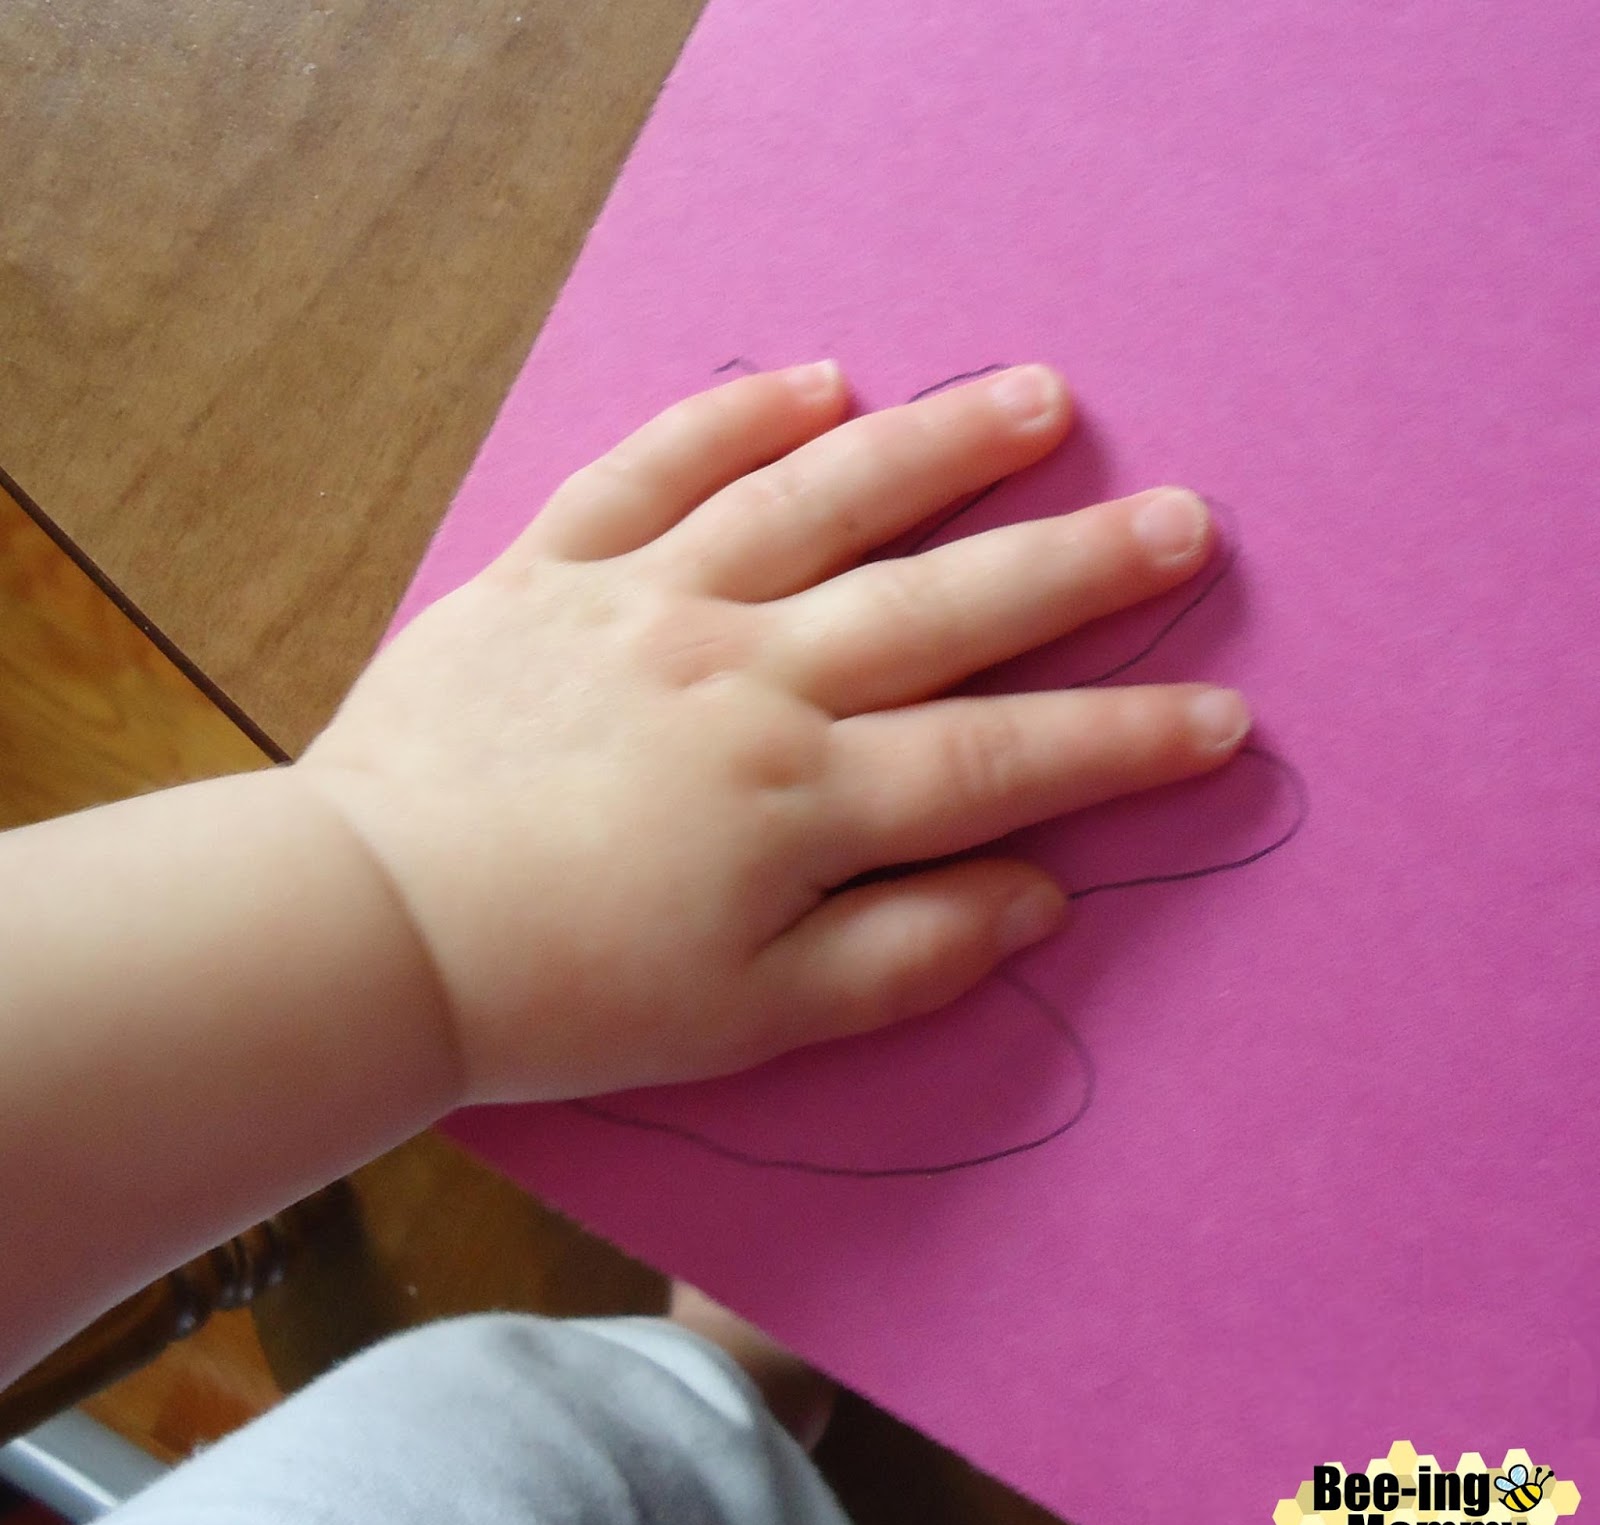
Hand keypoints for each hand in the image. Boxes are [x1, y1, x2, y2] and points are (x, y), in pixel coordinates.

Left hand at [295, 361, 1248, 1102]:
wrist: (369, 930)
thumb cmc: (565, 994)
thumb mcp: (752, 1021)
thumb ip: (905, 955)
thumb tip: (1039, 894)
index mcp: (801, 800)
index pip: (1001, 758)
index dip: (1121, 740)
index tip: (1221, 717)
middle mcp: (746, 676)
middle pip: (943, 606)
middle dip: (1078, 566)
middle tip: (1182, 519)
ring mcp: (648, 605)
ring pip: (819, 502)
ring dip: (939, 448)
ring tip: (1040, 400)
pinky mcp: (552, 568)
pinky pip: (652, 468)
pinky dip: (735, 413)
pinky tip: (817, 377)